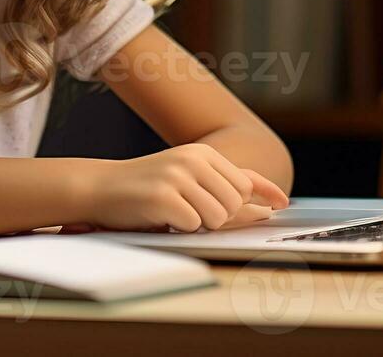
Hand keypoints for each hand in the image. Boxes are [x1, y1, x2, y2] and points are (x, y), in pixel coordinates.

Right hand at [80, 144, 288, 232]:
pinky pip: (191, 226)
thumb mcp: (186, 181)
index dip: (264, 193)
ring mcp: (177, 177)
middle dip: (220, 217)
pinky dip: (179, 229)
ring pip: (216, 217)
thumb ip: (225, 190)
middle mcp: (192, 160)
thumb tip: (266, 208)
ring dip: (199, 225)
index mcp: (201, 154)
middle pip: (234, 202)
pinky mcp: (163, 197)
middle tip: (192, 214)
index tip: (283, 204)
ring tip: (176, 215)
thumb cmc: (145, 189)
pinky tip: (161, 219)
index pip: (244, 180)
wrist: (99, 188)